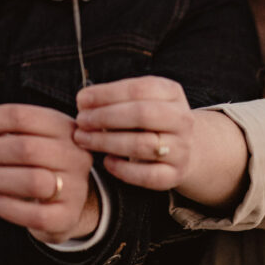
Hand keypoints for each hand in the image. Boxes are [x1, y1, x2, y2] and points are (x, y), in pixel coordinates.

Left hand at [0, 104, 96, 243]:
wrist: (70, 200)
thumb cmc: (39, 161)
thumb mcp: (27, 136)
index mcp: (62, 126)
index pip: (20, 115)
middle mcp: (73, 154)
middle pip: (24, 148)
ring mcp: (75, 187)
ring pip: (30, 181)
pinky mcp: (66, 216)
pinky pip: (34, 215)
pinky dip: (4, 205)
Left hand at [75, 76, 248, 208]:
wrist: (183, 148)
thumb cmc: (150, 120)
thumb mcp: (142, 100)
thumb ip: (116, 98)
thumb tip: (83, 101)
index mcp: (172, 93)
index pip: (139, 88)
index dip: (107, 93)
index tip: (81, 99)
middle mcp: (182, 119)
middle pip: (142, 114)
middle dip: (105, 117)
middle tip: (81, 120)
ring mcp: (181, 148)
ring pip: (142, 145)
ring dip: (106, 142)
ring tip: (84, 139)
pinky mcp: (176, 174)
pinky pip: (147, 175)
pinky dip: (123, 170)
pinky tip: (106, 162)